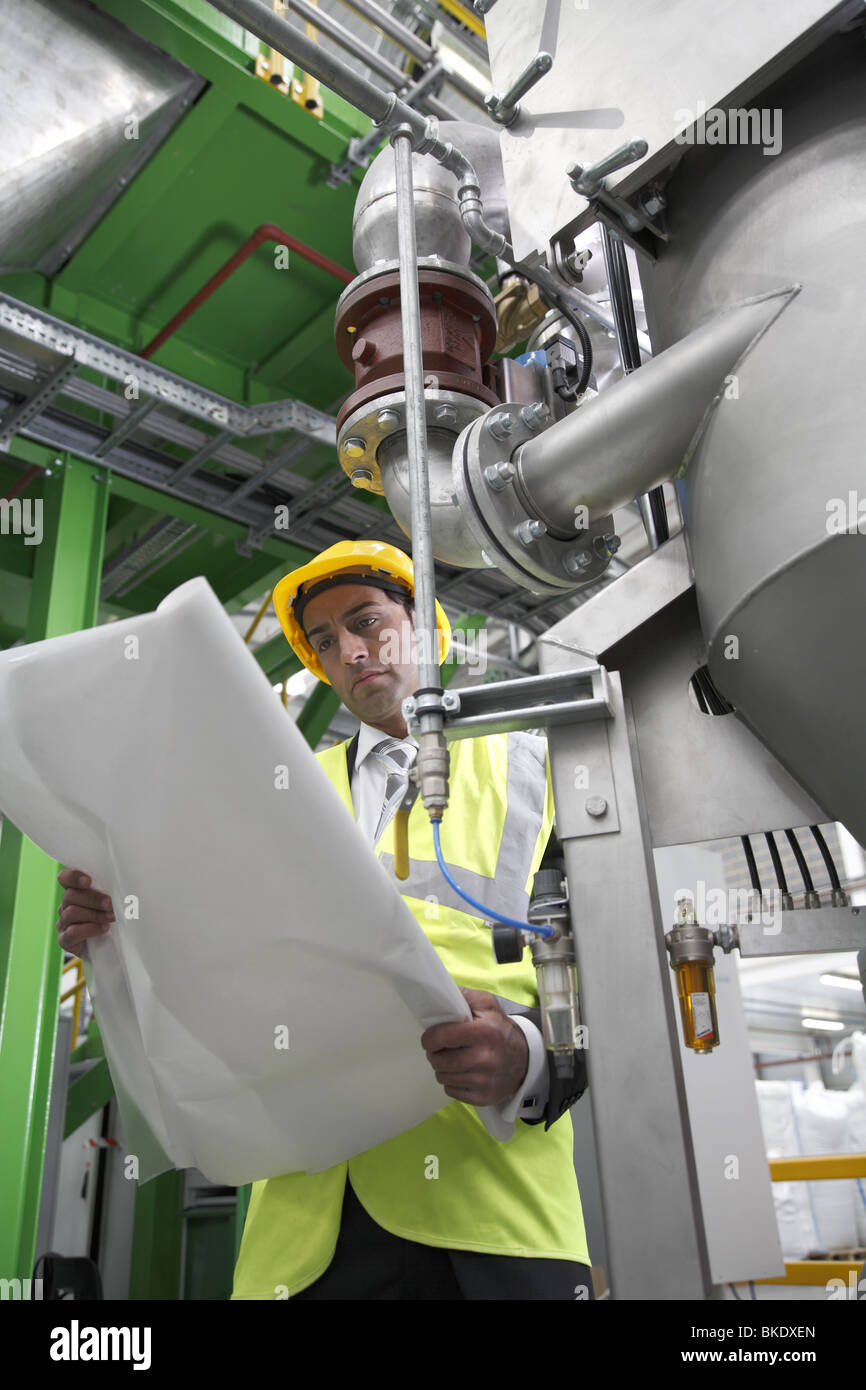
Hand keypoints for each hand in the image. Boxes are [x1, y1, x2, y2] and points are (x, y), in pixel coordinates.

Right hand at [56, 869, 114, 960]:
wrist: (112, 949)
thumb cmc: (114, 921)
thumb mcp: (113, 903)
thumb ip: (110, 892)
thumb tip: (122, 885)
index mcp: (76, 892)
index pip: (65, 878)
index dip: (73, 877)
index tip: (89, 881)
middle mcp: (65, 906)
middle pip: (70, 895)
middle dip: (93, 899)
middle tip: (110, 904)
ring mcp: (63, 924)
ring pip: (71, 913)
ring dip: (94, 914)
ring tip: (111, 918)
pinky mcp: (64, 940)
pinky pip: (72, 932)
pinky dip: (90, 929)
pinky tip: (104, 929)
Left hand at [421, 988, 528, 1106]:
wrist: (524, 1059)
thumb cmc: (500, 1030)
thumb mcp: (487, 1004)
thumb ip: (464, 996)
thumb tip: (441, 994)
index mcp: (484, 1032)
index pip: (444, 1037)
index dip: (430, 1038)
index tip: (428, 1038)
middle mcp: (485, 1058)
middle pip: (441, 1061)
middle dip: (434, 1054)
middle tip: (438, 1049)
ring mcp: (485, 1080)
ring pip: (443, 1078)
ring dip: (441, 1069)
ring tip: (450, 1060)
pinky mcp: (483, 1097)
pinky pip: (452, 1092)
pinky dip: (451, 1083)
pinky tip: (460, 1073)